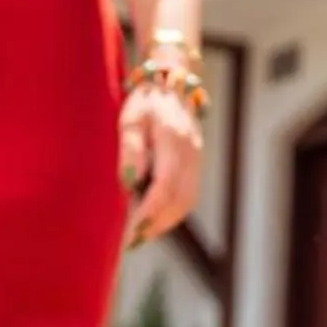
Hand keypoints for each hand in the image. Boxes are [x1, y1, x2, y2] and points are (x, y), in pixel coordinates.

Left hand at [118, 77, 203, 246]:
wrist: (172, 86)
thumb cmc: (145, 103)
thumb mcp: (130, 120)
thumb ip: (131, 151)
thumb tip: (129, 183)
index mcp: (173, 140)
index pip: (165, 184)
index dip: (149, 211)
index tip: (132, 230)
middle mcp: (190, 153)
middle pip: (181, 199)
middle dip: (158, 223)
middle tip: (133, 240)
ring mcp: (197, 159)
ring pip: (188, 200)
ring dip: (166, 221)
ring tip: (142, 233)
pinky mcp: (196, 164)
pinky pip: (189, 195)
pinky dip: (173, 211)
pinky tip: (155, 218)